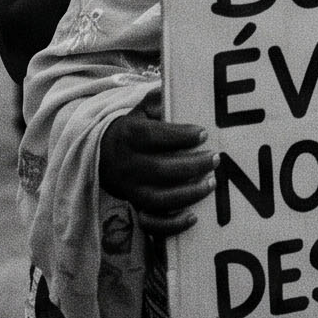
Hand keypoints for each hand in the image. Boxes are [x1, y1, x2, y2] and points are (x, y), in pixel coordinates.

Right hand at [96, 92, 217, 234]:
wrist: (101, 155)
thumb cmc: (132, 129)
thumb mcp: (139, 109)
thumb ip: (158, 100)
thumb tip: (175, 92)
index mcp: (128, 136)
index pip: (152, 136)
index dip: (179, 135)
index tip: (203, 132)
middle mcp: (128, 166)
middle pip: (160, 169)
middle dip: (191, 165)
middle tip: (215, 158)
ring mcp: (131, 190)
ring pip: (158, 199)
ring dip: (187, 194)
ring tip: (211, 183)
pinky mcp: (135, 207)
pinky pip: (151, 223)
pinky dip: (171, 225)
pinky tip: (194, 217)